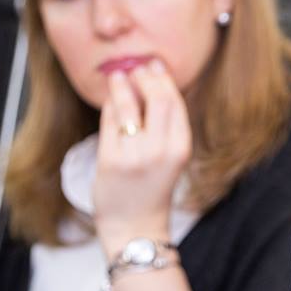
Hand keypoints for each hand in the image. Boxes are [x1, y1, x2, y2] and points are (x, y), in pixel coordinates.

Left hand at [94, 59, 190, 258]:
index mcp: (181, 148)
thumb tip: (154, 85)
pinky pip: (109, 122)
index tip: (155, 65)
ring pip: (128, 106)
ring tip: (117, 75)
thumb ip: (167, 126)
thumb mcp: (171, 157)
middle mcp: (161, 150)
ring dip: (121, 85)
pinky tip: (109, 99)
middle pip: (156, 98)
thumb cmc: (153, 189)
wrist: (136, 225)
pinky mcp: (110, 160)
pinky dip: (109, 106)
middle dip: (145, 76)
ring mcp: (134, 155)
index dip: (163, 79)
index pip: (175, 102)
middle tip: (136, 67)